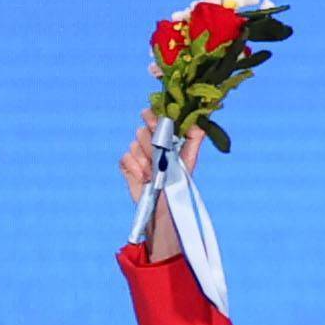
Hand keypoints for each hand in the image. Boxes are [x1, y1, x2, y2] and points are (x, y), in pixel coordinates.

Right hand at [118, 121, 184, 260]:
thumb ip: (194, 139)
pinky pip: (125, 157)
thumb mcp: (189, 160)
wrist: (166, 209)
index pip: (156, 119)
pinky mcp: (129, 167)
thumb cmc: (180, 183)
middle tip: (157, 152)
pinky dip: (134, 167)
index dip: (153, 116)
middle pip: (143, 130)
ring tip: (154, 172)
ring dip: (145, 158)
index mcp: (167, 139)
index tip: (152, 117)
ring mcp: (139, 156)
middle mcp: (152, 145)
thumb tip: (199, 122)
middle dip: (151, 141)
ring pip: (134, 143)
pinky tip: (145, 178)